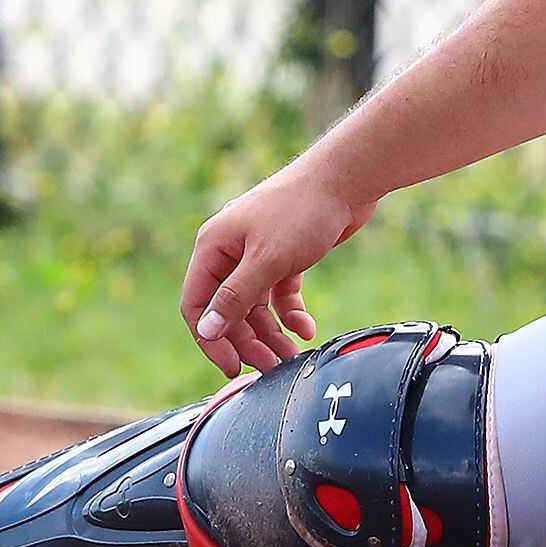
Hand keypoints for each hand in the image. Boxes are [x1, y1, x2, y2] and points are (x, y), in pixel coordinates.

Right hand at [178, 153, 375, 377]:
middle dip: (246, 341)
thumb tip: (206, 330)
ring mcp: (259, 252)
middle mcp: (231, 250)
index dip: (210, 338)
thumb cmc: (303, 210)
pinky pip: (280, 293)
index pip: (197, 303)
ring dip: (270, 333)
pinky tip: (306, 328)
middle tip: (268, 368)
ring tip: (290, 356)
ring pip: (256, 305)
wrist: (348, 178)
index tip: (232, 367)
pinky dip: (291, 312)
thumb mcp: (267, 259)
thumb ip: (236, 297)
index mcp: (213, 246)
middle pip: (228, 309)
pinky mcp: (286, 255)